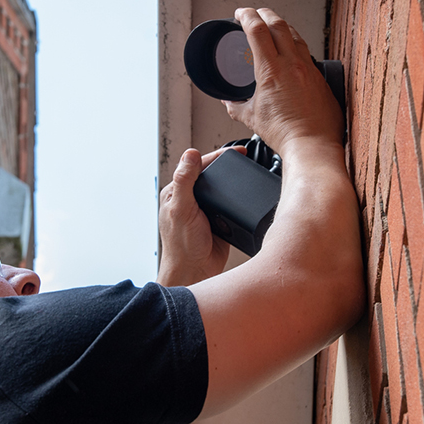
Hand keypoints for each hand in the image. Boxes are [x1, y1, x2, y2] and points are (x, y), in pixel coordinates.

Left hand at [157, 147, 243, 286]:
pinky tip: (246, 195)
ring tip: (247, 170)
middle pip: (210, 174)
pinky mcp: (218, 220)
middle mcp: (190, 198)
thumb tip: (190, 154)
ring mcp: (204, 209)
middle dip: (226, 165)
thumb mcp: (181, 209)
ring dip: (232, 181)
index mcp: (176, 191)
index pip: (196, 166)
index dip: (216, 156)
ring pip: (221, 188)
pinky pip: (230, 204)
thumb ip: (184, 181)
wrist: (196, 272)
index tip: (234, 152)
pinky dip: (238, 198)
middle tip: (245, 157)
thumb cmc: (181, 246)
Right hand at [223, 8, 343, 154]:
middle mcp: (292, 64)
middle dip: (264, 13)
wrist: (312, 146)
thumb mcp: (252, 118)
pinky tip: (292, 53)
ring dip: (282, 26)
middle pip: (278, 23)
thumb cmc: (285, 134)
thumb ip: (236, 106)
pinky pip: (307, 52)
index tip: (239, 14)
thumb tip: (229, 101)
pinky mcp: (320, 77)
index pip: (257, 30)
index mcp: (271, 70)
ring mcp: (309, 69)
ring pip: (296, 35)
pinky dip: (295, 45)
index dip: (246, 16)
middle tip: (255, 14)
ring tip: (273, 28)